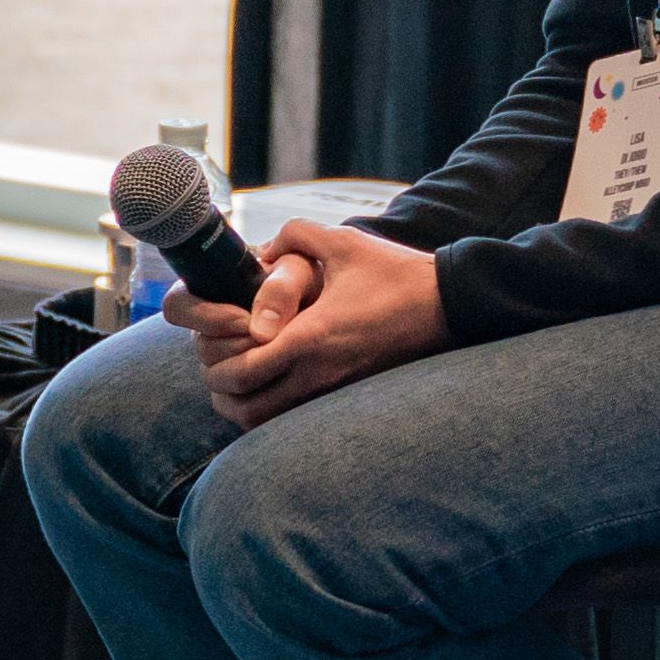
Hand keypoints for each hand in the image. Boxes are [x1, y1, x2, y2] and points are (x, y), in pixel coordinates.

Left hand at [198, 219, 444, 427]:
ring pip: (269, 425)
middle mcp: (318, 374)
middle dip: (221, 391)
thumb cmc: (396, 274)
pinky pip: (294, 422)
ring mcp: (334, 393)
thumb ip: (295, 235)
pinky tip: (272, 387)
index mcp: (309, 338)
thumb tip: (263, 249)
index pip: (242, 371)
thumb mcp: (343, 242)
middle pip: (246, 408)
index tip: (210, 343)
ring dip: (244, 407)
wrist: (449, 307)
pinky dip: (272, 414)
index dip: (215, 363)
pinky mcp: (348, 399)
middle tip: (216, 366)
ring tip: (238, 382)